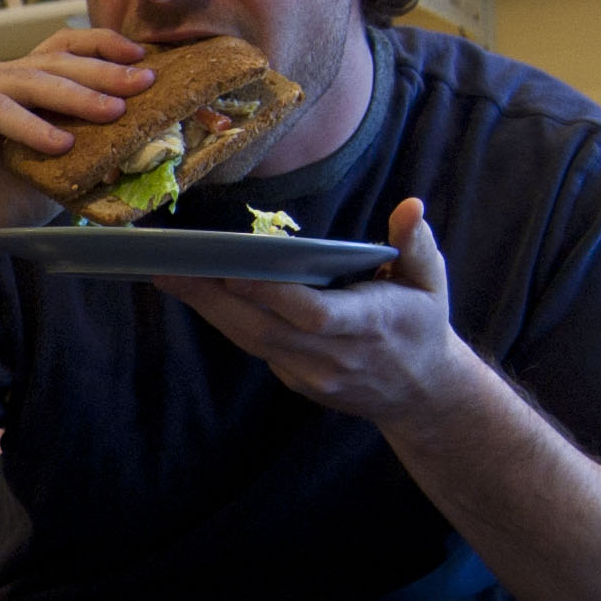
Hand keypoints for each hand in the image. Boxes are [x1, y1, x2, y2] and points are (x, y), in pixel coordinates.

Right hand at [0, 25, 155, 268]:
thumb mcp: (57, 172)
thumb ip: (89, 151)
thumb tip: (144, 144)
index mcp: (16, 82)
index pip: (61, 48)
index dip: (101, 46)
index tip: (140, 58)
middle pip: (51, 61)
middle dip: (102, 72)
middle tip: (141, 84)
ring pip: (27, 81)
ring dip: (75, 96)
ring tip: (113, 111)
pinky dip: (30, 125)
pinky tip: (60, 142)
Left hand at [149, 199, 472, 427]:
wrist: (421, 394)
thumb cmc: (422, 324)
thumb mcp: (431, 282)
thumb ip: (417, 245)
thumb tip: (410, 207)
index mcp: (369, 325)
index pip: (313, 315)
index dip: (271, 296)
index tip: (233, 272)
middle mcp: (335, 356)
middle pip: (264, 331)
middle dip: (214, 301)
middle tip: (171, 269)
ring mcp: (312, 374)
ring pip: (251, 341)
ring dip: (208, 309)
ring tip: (169, 275)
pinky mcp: (295, 380)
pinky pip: (254, 347)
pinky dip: (225, 320)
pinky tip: (197, 293)